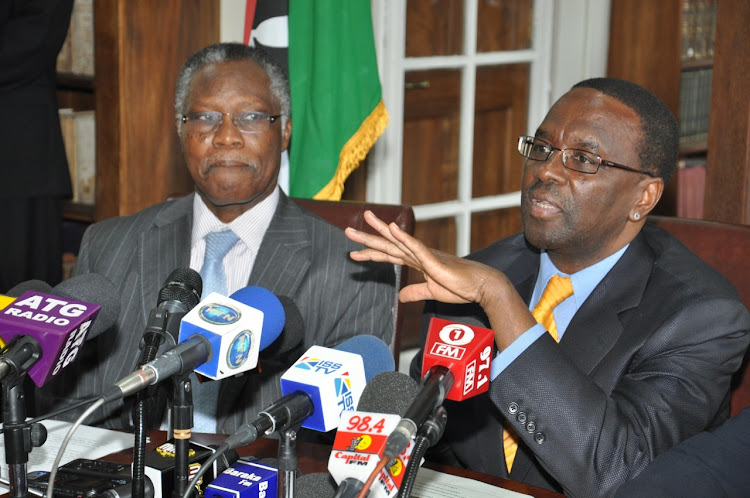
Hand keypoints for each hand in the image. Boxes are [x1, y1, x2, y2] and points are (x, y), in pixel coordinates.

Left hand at [345, 211, 503, 305]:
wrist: (480, 286)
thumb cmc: (461, 287)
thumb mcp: (431, 293)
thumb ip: (416, 292)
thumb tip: (401, 296)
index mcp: (417, 262)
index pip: (389, 256)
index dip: (371, 254)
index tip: (354, 254)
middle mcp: (418, 255)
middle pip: (388, 244)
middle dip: (367, 237)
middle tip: (348, 230)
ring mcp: (425, 255)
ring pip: (398, 241)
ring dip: (381, 230)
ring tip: (366, 218)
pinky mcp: (433, 260)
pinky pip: (416, 247)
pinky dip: (404, 237)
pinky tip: (393, 229)